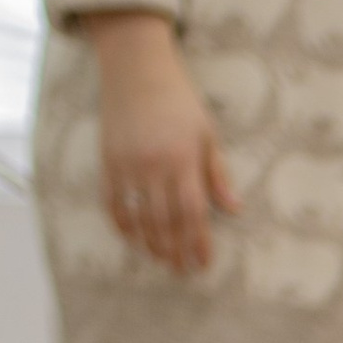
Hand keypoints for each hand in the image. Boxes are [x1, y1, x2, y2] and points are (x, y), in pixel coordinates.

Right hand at [87, 11, 236, 273]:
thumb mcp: (207, 133)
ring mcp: (127, 165)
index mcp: (183, 159)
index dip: (198, 243)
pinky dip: (122, 226)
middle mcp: (153, 165)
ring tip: (163, 261)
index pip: (193, 213)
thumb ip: (217, 173)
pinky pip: (112, 203)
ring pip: (138, 218)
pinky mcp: (108, 161)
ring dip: (151, 245)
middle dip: (176, 252)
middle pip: (165, 222)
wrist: (136, 70)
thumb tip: (235, 209)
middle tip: (184, 272)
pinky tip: (134, 240)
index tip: (204, 263)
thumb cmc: (179, 102)